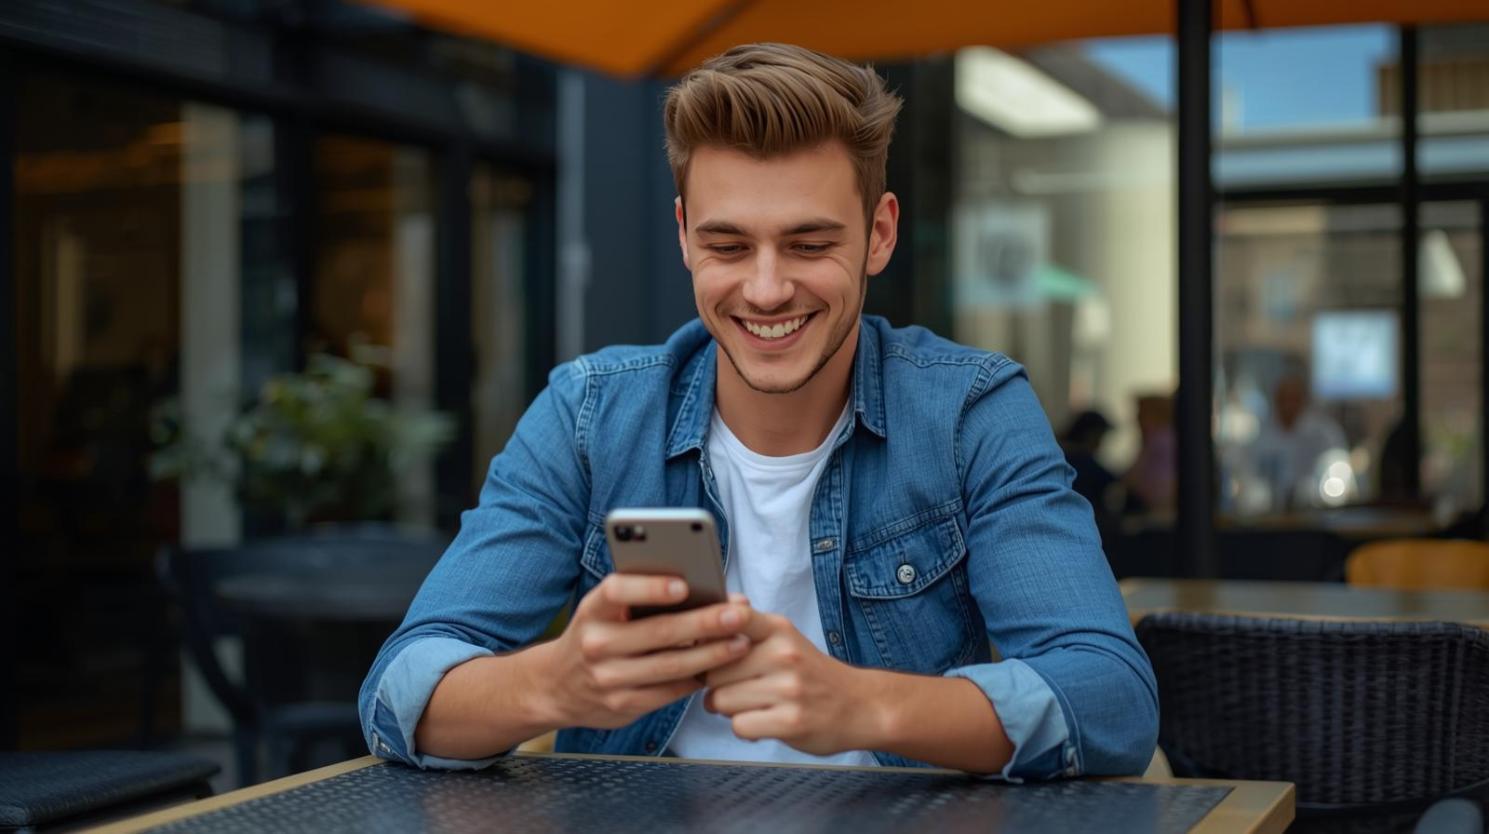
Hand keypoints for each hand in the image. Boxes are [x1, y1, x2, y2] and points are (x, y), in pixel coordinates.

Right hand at [537, 574, 753, 730]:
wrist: (556, 686)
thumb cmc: (595, 635)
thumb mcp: (603, 611)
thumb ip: (639, 599)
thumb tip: (699, 585)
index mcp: (592, 610)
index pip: (617, 592)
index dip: (651, 587)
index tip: (684, 584)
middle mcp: (596, 644)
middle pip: (658, 631)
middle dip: (704, 622)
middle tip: (739, 613)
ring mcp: (609, 678)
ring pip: (670, 666)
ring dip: (711, 654)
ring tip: (741, 642)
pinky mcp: (623, 705)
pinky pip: (669, 692)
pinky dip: (697, 679)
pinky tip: (720, 669)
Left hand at [702, 611, 879, 755]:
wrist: (860, 705)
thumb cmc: (811, 673)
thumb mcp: (785, 638)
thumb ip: (748, 625)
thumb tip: (717, 607)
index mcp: (779, 629)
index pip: (735, 617)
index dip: (709, 630)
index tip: (703, 643)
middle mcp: (784, 654)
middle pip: (713, 671)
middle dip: (716, 685)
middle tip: (738, 688)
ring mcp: (788, 688)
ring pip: (721, 701)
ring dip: (729, 709)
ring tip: (753, 705)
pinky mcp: (790, 721)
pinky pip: (739, 726)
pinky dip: (745, 729)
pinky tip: (763, 722)